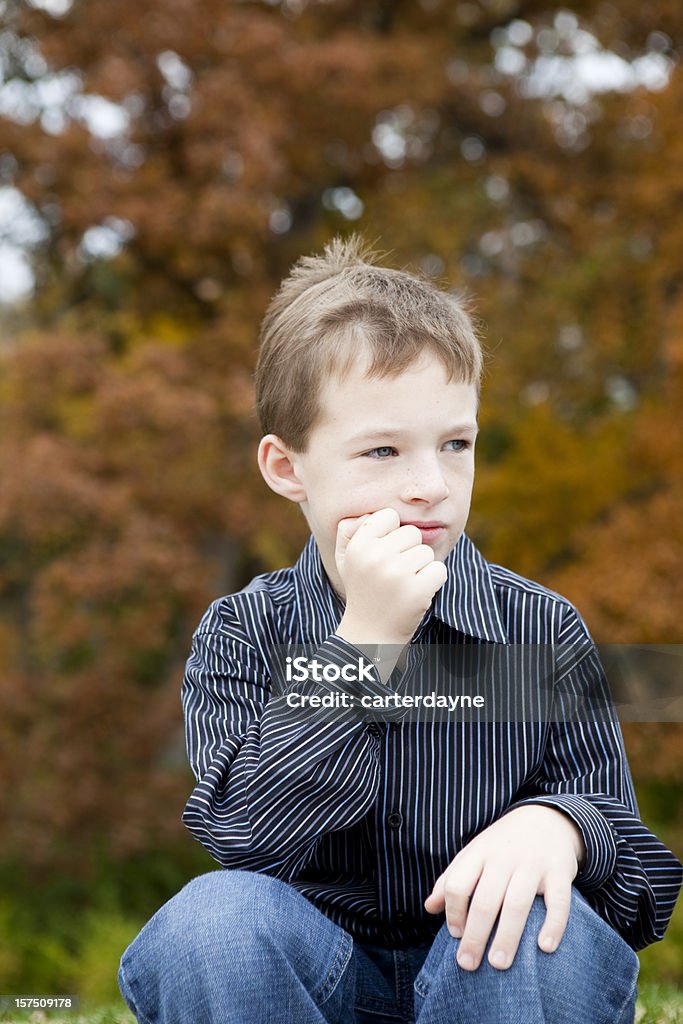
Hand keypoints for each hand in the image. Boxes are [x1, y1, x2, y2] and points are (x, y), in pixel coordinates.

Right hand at [335, 508, 446, 645]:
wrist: (370, 634)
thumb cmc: (363, 589)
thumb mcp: (346, 558)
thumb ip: (348, 529)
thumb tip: (369, 512)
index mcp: (358, 545)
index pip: (390, 515)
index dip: (392, 533)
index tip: (384, 553)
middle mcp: (375, 557)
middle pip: (412, 533)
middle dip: (408, 552)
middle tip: (393, 575)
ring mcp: (397, 574)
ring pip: (426, 552)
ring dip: (420, 568)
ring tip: (402, 585)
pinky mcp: (417, 591)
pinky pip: (439, 569)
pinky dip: (433, 581)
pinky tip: (415, 594)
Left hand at [424, 805, 585, 971]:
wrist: (547, 819)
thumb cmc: (503, 845)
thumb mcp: (475, 854)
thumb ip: (452, 880)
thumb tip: (429, 908)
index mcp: (479, 853)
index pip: (458, 883)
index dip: (453, 911)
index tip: (454, 935)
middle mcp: (504, 858)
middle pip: (485, 900)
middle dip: (475, 935)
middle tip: (468, 964)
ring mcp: (533, 864)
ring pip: (517, 903)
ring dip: (507, 936)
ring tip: (498, 964)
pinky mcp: (560, 872)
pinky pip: (558, 901)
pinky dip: (553, 924)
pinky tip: (544, 947)